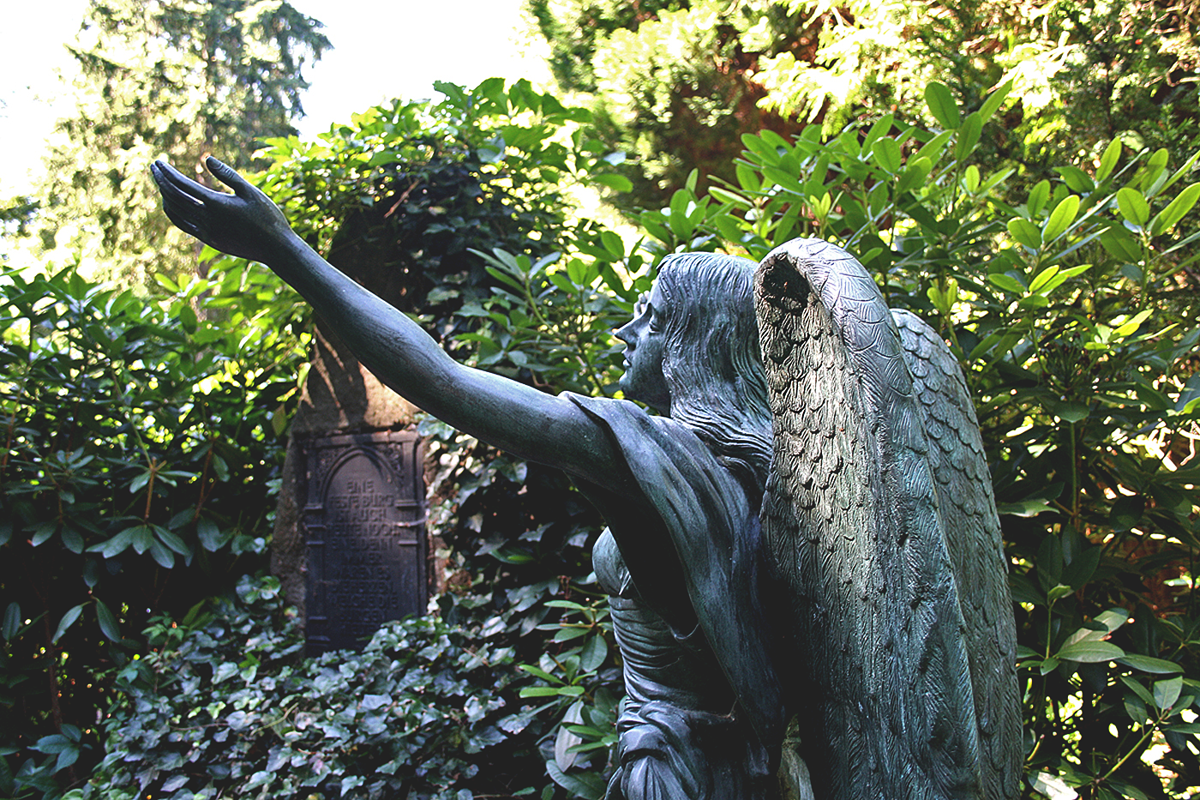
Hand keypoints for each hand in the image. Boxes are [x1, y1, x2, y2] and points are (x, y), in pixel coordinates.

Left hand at [150, 157, 293, 263]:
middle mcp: (207, 219)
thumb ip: (228, 175)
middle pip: (174, 197)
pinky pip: (183, 225)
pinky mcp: (209, 240)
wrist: (275, 248)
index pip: (182, 185)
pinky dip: (174, 213)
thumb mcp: (251, 191)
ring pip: (175, 212)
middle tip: (154, 168)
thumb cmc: (268, 217)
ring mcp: (206, 232)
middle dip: (161, 181)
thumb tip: (207, 159)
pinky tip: (173, 205)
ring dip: (165, 196)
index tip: (158, 162)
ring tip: (162, 184)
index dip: (167, 173)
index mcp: (216, 204)